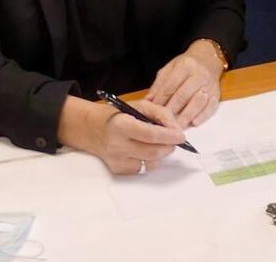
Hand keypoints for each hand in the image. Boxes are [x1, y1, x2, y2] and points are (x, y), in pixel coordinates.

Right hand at [58, 97, 184, 175]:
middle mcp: (117, 145)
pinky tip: (143, 150)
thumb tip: (176, 130)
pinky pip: (142, 169)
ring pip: (150, 164)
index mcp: (122, 125)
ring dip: (160, 154)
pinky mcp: (118, 170)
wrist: (94, 129)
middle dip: (169, 147)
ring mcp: (117, 160)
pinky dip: (149, 160)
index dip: (170, 136)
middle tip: (174, 141)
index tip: (182, 136)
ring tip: (157, 144)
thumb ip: (161, 114)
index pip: (151, 135)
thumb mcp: (140, 105)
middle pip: (153, 152)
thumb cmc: (120, 115)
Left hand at [145, 41, 221, 126]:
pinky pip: (210, 107)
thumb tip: (148, 101)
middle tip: (163, 123)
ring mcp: (209, 85)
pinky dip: (202, 116)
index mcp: (184, 66)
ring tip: (176, 127)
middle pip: (183, 95)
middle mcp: (198, 74)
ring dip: (186, 116)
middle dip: (172, 110)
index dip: (161, 99)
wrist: (208, 59)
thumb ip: (159, 84)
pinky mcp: (216, 94)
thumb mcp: (170, 69)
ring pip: (197, 102)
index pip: (170, 85)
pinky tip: (194, 123)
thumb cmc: (186, 66)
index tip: (153, 111)